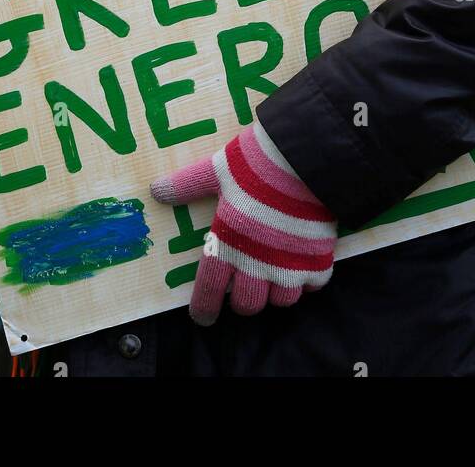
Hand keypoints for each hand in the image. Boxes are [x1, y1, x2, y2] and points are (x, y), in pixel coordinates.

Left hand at [150, 119, 336, 324]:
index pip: (210, 290)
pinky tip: (302, 262)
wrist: (304, 156)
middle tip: (245, 284)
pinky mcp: (319, 260)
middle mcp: (257, 263)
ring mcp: (290, 265)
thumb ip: (187, 185)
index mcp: (227, 243)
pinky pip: (313, 286)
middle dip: (244, 299)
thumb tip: (155, 191)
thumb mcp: (216, 170)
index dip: (204, 309)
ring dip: (276, 291)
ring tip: (275, 273)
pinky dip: (307, 280)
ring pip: (282, 301)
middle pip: (248, 305)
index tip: (203, 317)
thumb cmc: (255, 162)